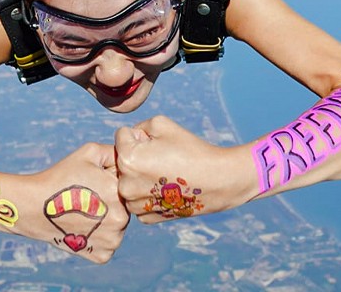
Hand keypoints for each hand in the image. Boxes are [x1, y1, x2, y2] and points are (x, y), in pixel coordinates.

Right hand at [26, 143, 128, 263]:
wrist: (34, 206)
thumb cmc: (61, 176)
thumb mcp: (90, 152)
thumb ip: (117, 152)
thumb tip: (132, 157)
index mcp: (120, 192)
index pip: (126, 184)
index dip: (110, 180)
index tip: (92, 182)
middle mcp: (121, 220)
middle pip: (124, 206)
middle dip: (111, 200)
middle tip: (87, 197)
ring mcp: (112, 241)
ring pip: (118, 226)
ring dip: (107, 219)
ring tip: (83, 212)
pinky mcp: (102, 256)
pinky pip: (109, 243)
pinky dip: (99, 236)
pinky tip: (83, 226)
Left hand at [114, 115, 250, 222]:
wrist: (218, 181)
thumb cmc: (190, 149)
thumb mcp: (162, 123)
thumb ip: (137, 126)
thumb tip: (128, 140)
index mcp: (127, 160)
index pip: (122, 136)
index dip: (141, 135)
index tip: (160, 143)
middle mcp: (126, 185)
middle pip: (123, 160)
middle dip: (138, 156)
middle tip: (164, 159)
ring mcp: (136, 205)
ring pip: (130, 181)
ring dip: (141, 176)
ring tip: (167, 175)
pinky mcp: (147, 217)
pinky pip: (139, 199)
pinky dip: (149, 194)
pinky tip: (168, 190)